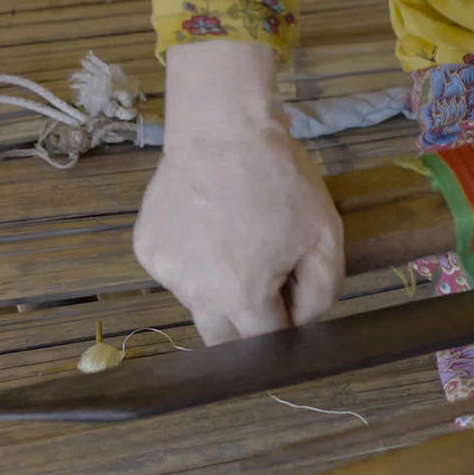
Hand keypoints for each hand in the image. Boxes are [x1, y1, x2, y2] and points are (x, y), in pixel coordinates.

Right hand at [134, 41, 343, 343]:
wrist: (223, 131)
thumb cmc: (281, 181)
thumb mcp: (326, 237)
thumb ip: (322, 293)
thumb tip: (304, 324)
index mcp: (242, 295)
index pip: (264, 343)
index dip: (285, 328)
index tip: (294, 302)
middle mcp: (196, 293)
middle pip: (224, 338)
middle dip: (248, 325)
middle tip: (269, 283)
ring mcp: (165, 272)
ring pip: (199, 304)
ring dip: (221, 289)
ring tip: (239, 239)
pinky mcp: (147, 250)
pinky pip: (178, 273)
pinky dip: (196, 262)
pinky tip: (211, 227)